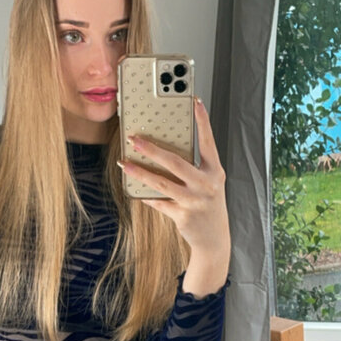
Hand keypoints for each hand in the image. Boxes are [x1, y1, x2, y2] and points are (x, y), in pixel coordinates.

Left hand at [119, 97, 230, 253]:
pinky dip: (146, 196)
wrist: (214, 239)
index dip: (202, 121)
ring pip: (161, 183)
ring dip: (139, 172)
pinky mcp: (182, 216)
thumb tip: (164, 151)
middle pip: (175, 162)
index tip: (194, 101)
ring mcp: (194, 201)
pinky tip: (135, 190)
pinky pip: (158, 202)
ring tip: (124, 162)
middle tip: (134, 139)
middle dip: (152, 149)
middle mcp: (206, 185)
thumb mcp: (208, 184)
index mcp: (215, 172)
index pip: (208, 142)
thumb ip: (194, 168)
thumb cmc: (208, 205)